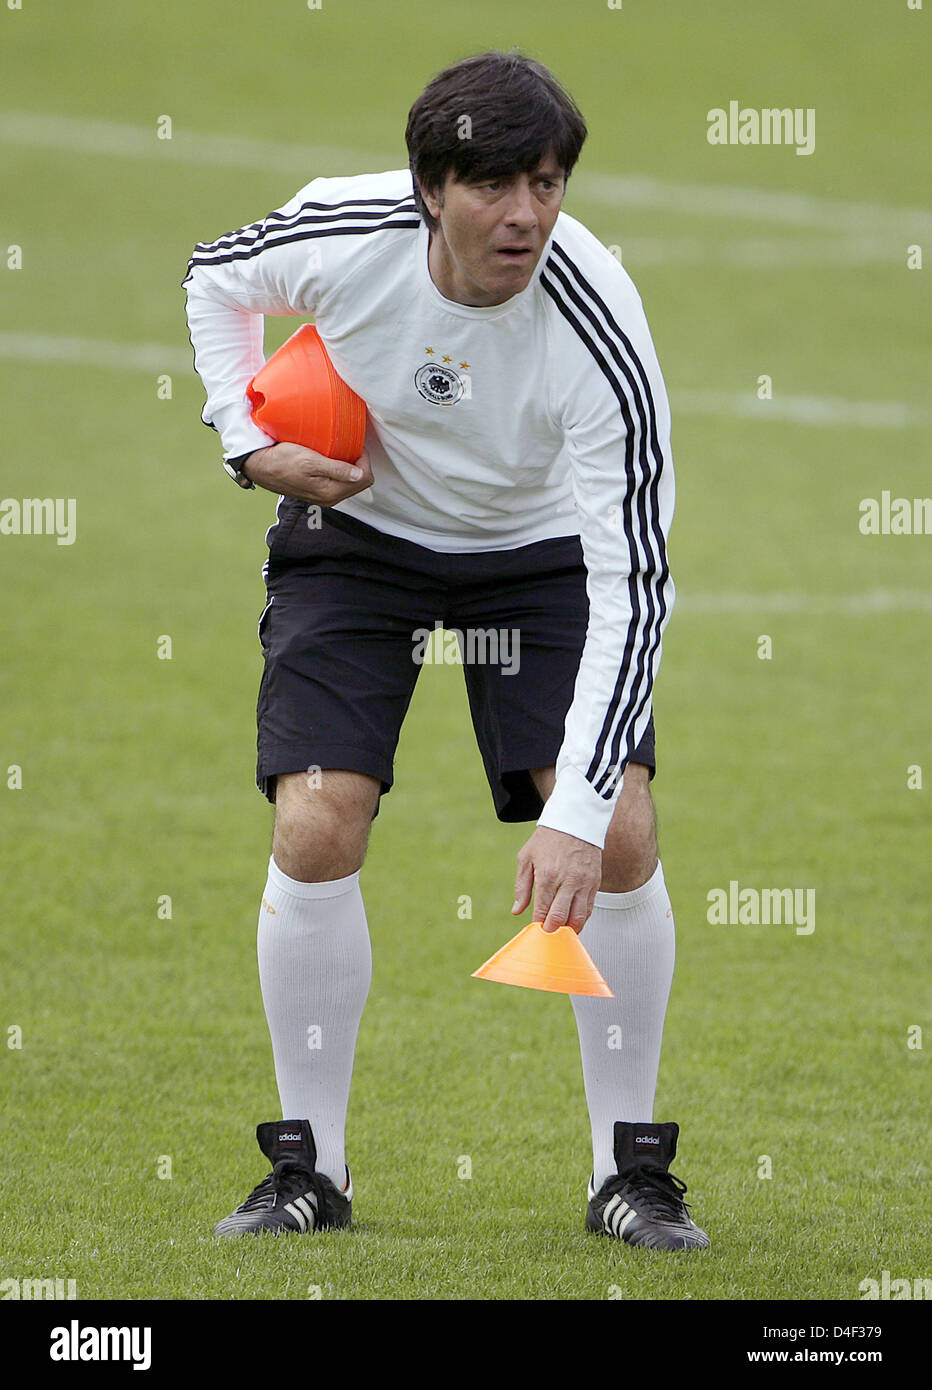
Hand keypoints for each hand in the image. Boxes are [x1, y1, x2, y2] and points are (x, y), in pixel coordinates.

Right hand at [242, 441, 373, 505]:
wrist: (260, 467)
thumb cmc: (282, 460)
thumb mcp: (310, 461)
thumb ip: (337, 469)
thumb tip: (360, 474)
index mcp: (330, 492)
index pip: (364, 478)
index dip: (364, 459)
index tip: (355, 444)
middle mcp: (330, 498)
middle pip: (360, 482)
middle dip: (360, 463)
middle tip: (350, 445)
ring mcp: (324, 496)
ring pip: (350, 482)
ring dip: (350, 466)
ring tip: (341, 450)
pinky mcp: (317, 491)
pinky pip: (338, 481)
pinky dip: (340, 469)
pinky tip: (331, 457)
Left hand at [512, 825, 601, 933]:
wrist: (574, 822)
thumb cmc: (547, 839)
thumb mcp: (526, 858)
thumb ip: (522, 887)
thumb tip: (517, 911)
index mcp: (547, 876)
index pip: (542, 910)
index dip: (539, 923)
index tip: (537, 928)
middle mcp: (567, 881)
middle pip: (560, 917)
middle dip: (552, 929)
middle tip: (548, 931)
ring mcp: (583, 882)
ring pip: (578, 917)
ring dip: (569, 928)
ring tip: (562, 930)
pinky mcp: (595, 882)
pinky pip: (589, 908)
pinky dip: (582, 918)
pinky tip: (574, 920)